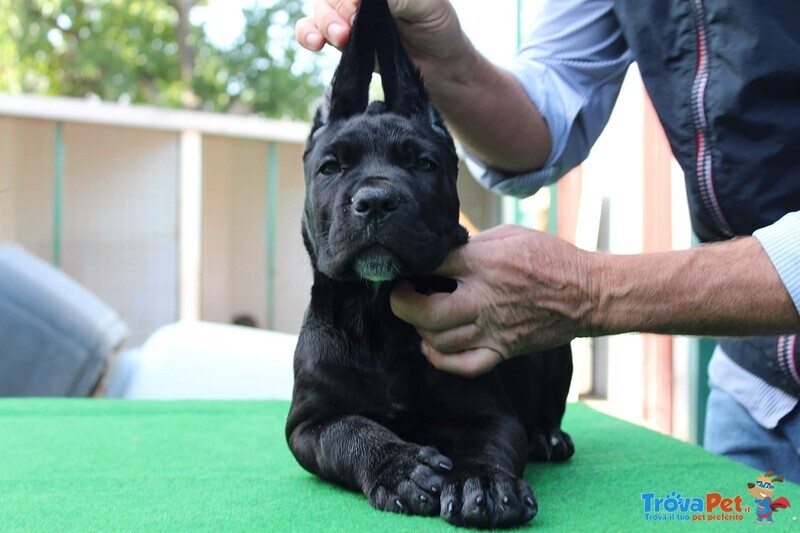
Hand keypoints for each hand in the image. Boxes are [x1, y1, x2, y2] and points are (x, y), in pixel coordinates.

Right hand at [295, 0, 466, 80]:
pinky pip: (311, 31)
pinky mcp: (342, 41)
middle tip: (350, 25)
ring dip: (323, 23)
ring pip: (319, 11)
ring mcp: (348, 16)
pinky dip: (307, 34)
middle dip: (337, 10)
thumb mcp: (425, 4)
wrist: (441, 68)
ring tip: (339, 38)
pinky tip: (316, 43)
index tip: (357, 6)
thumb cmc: (438, 28)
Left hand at [390, 225, 595, 376]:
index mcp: (485, 263)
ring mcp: (493, 329)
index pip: (432, 266)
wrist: (587, 293)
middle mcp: (485, 299)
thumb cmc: (550, 258)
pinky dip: (441, 360)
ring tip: (419, 315)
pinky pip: (464, 365)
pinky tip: (432, 346)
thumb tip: (440, 249)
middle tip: (400, 296)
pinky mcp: (503, 350)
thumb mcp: (509, 234)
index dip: (411, 267)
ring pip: (439, 340)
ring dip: (420, 328)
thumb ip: (472, 243)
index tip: (405, 267)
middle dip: (402, 304)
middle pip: (425, 312)